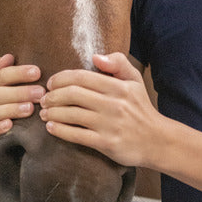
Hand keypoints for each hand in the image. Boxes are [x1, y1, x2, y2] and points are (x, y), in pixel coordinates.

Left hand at [40, 53, 162, 167]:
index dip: (61, 78)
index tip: (51, 83)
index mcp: (119, 87)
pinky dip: (59, 130)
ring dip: (52, 113)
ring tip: (44, 113)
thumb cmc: (141, 108)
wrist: (157, 140)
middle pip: (73, 95)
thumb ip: (118, 62)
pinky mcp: (106, 143)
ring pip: (72, 115)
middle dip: (52, 96)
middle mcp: (114, 104)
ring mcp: (109, 125)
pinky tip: (50, 127)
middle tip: (43, 99)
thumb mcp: (135, 80)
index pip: (82, 77)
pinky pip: (76, 135)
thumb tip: (95, 57)